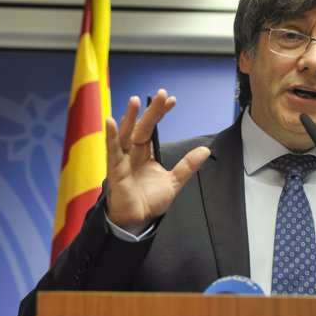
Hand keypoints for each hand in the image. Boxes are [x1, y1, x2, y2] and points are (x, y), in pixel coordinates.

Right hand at [105, 89, 210, 234]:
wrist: (138, 221)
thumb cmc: (149, 200)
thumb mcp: (174, 181)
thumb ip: (187, 165)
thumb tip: (204, 150)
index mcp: (144, 152)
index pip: (152, 128)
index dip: (161, 113)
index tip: (172, 101)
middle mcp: (132, 152)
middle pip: (141, 127)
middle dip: (151, 111)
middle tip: (161, 94)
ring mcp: (122, 159)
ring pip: (125, 134)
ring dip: (129, 117)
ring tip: (134, 101)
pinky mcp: (115, 170)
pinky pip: (112, 150)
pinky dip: (110, 136)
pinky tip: (110, 122)